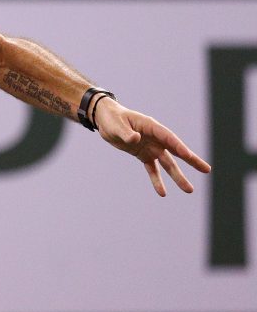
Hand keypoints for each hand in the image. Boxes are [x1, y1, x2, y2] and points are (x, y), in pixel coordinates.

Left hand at [93, 98, 211, 195]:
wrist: (105, 120)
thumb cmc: (112, 118)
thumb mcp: (116, 125)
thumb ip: (126, 133)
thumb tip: (135, 139)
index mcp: (152, 127)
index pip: (169, 138)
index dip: (178, 146)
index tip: (188, 155)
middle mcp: (155, 138)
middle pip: (176, 151)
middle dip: (191, 160)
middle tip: (207, 170)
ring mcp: (151, 147)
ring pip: (167, 163)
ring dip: (177, 176)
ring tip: (189, 190)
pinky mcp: (143, 154)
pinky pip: (152, 169)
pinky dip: (157, 180)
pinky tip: (162, 193)